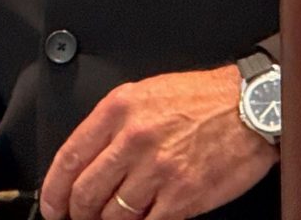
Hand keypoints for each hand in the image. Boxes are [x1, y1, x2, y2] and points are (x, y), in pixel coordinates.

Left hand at [37, 66, 276, 219]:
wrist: (249, 107)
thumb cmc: (200, 99)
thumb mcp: (144, 94)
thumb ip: (113, 123)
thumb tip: (88, 155)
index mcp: (118, 110)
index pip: (70, 156)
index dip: (53, 188)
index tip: (51, 203)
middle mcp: (133, 140)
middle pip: (86, 190)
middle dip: (75, 212)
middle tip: (75, 217)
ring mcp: (158, 171)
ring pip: (113, 213)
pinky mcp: (183, 196)